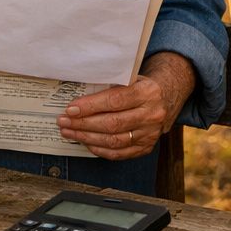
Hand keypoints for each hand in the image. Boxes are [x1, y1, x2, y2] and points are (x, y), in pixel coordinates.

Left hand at [58, 52, 193, 160]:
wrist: (167, 97)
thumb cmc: (141, 86)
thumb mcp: (131, 78)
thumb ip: (110, 84)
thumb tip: (78, 94)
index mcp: (148, 92)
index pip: (115, 100)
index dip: (90, 106)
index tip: (71, 109)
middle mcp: (152, 114)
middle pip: (112, 123)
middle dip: (83, 124)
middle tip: (64, 121)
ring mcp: (150, 133)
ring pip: (113, 140)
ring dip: (87, 137)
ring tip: (70, 131)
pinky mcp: (146, 147)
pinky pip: (119, 153)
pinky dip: (99, 149)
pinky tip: (86, 142)